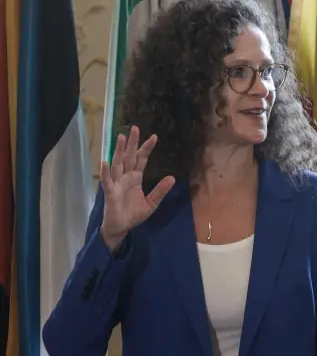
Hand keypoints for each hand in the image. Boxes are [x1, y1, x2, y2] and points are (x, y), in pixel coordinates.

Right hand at [99, 126, 174, 250]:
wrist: (121, 227)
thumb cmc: (134, 214)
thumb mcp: (152, 202)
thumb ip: (160, 190)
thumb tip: (173, 178)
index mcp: (135, 178)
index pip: (141, 160)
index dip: (146, 148)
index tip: (154, 136)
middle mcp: (125, 177)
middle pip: (128, 157)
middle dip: (132, 143)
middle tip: (135, 128)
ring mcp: (116, 183)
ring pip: (117, 164)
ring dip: (119, 151)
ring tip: (122, 137)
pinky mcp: (110, 193)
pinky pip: (107, 181)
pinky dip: (105, 171)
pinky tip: (105, 161)